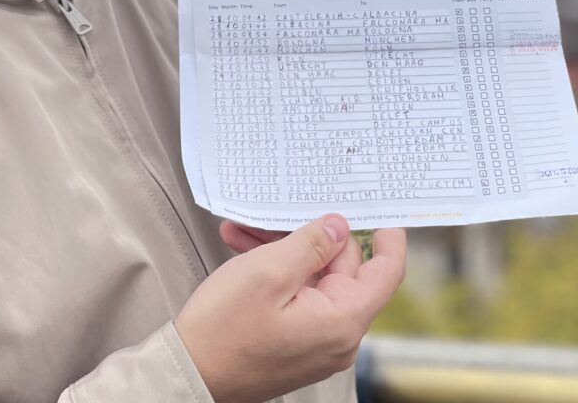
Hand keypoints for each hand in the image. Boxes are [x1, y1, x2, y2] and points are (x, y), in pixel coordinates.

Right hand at [175, 214, 405, 402]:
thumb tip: (339, 226)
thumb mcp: (268, 272)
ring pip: (312, 275)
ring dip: (283, 247)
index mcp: (341, 321)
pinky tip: (243, 247)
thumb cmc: (225, 329)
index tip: (381, 208)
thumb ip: (311, 244)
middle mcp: (336, 334)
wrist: (190, 371)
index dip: (387, 237)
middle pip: (343, 268)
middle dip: (313, 233)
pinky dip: (274, 268)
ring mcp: (315, 338)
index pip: (385, 273)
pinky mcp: (294, 338)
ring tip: (246, 227)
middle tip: (283, 206)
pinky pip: (295, 291)